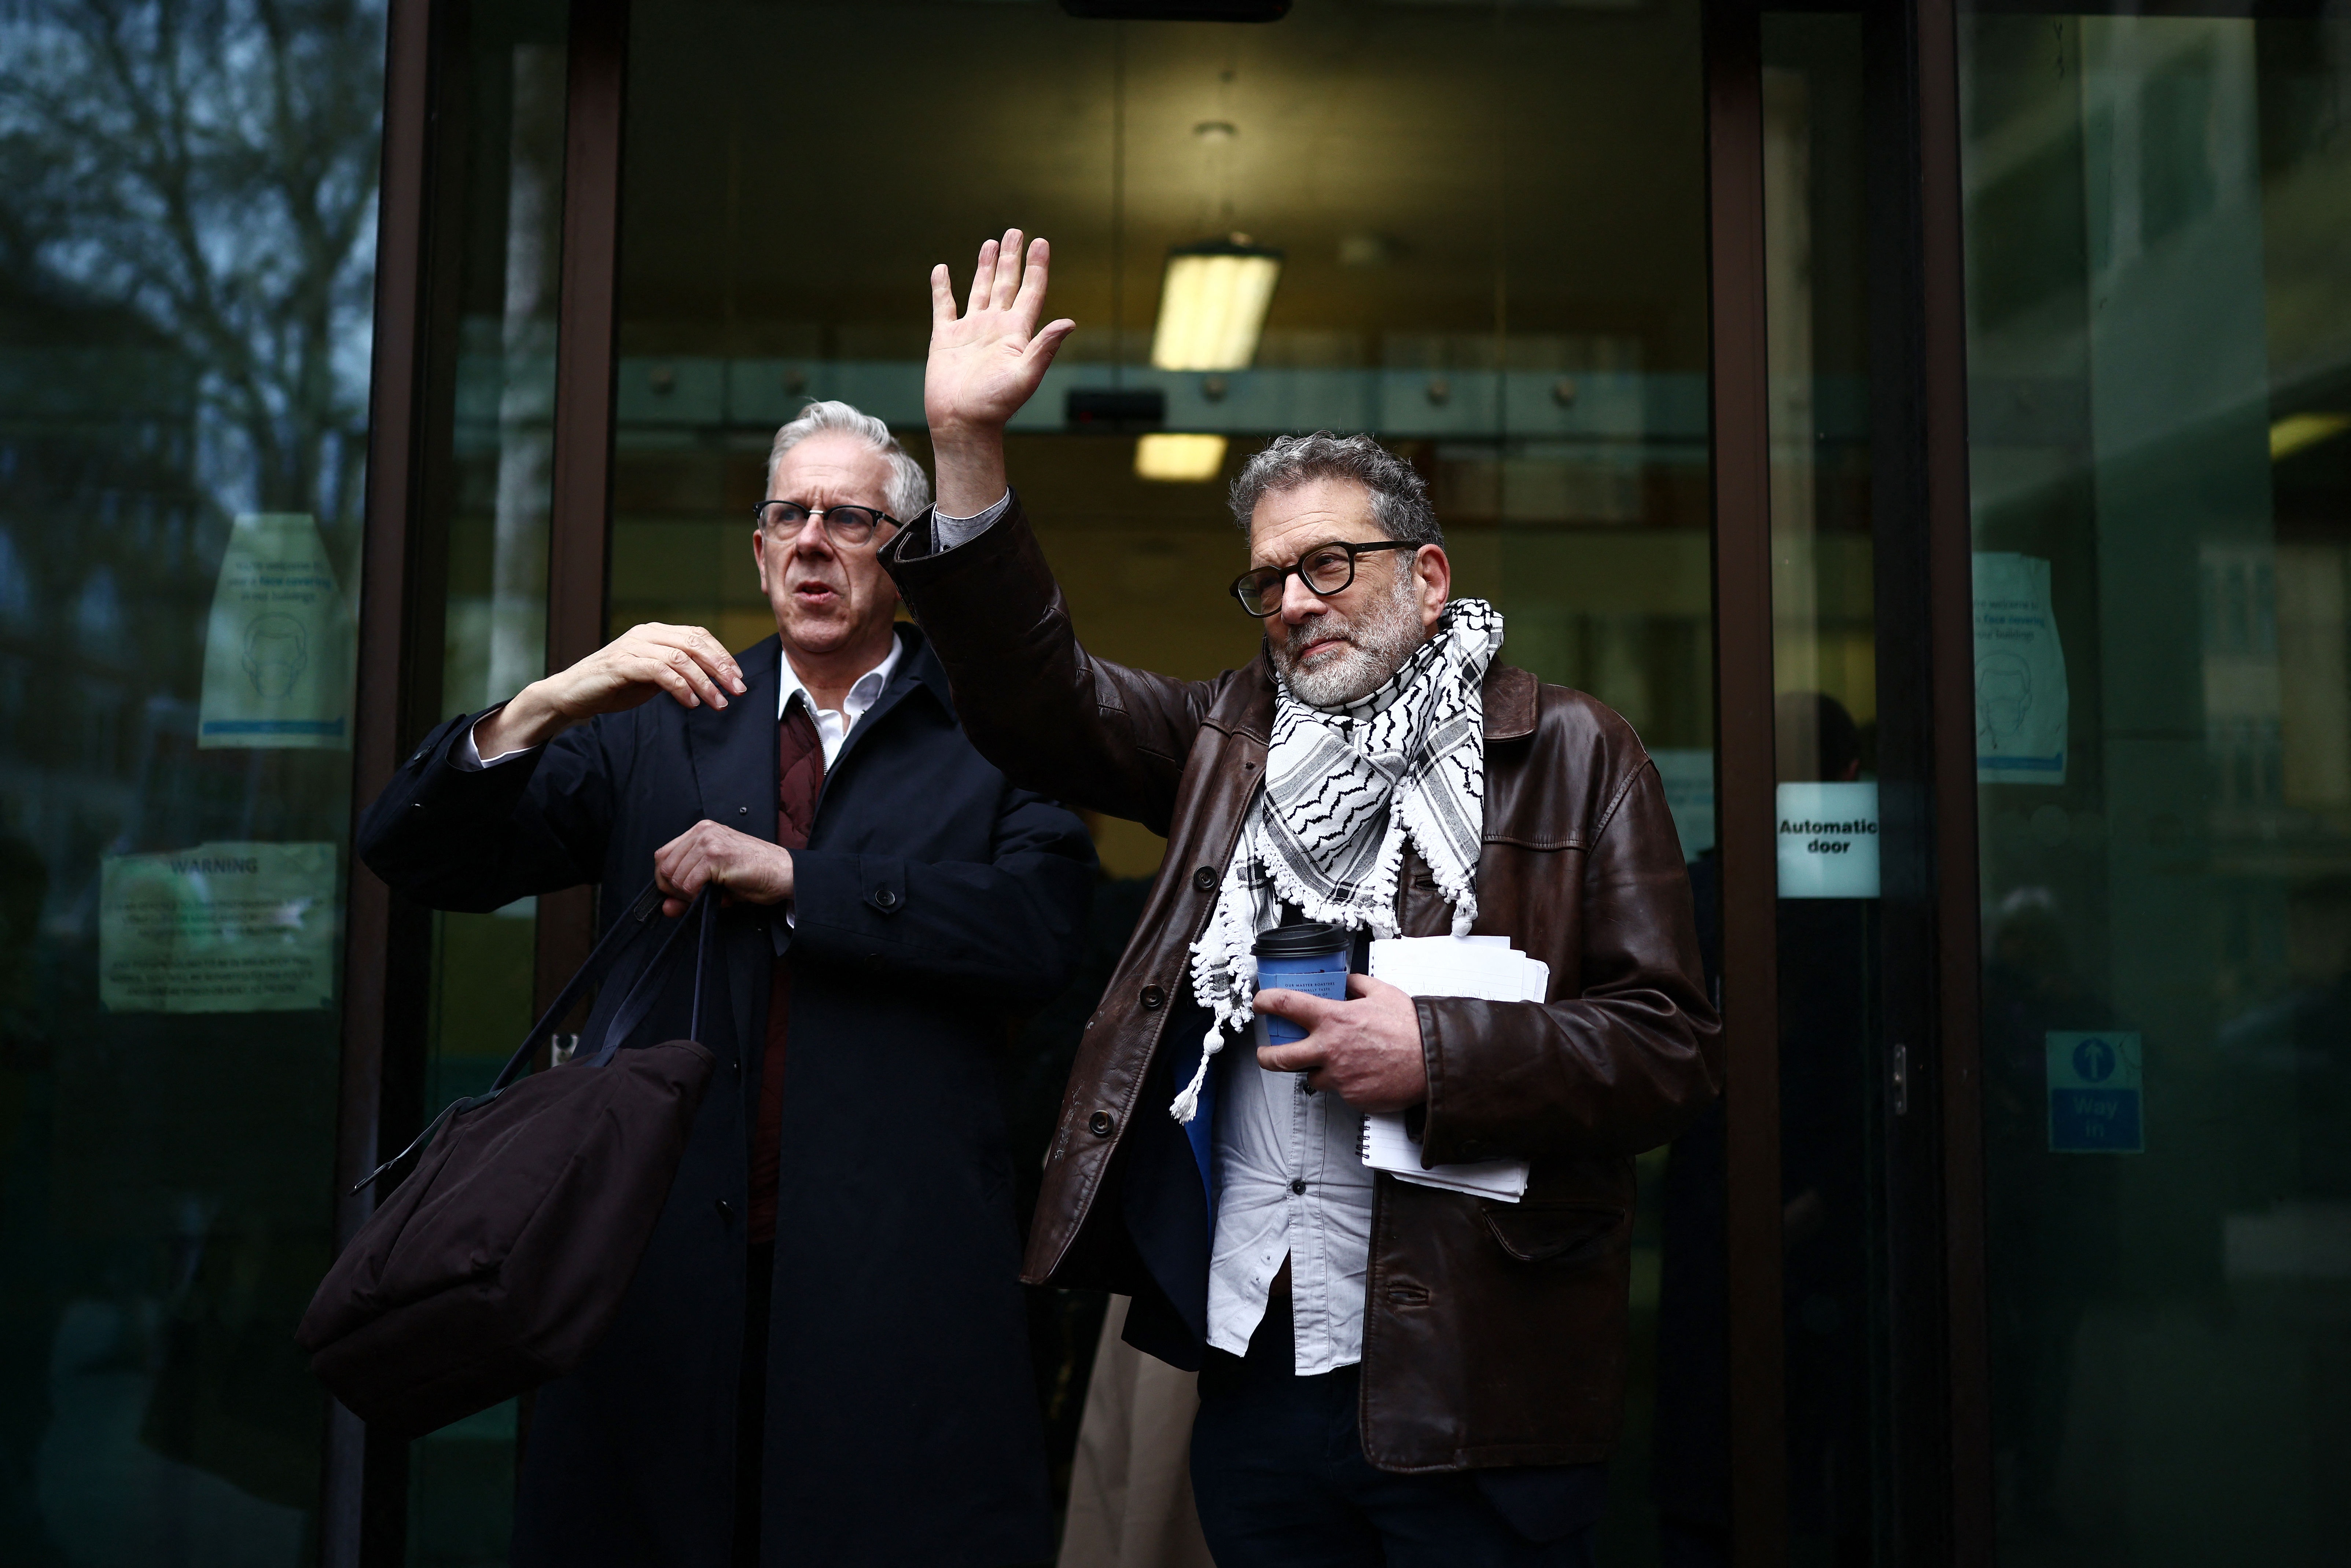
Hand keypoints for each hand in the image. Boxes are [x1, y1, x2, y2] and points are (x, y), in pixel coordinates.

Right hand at [478, 623, 745, 753]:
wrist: (572, 695)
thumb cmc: (614, 687)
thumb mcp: (653, 677)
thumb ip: (678, 671)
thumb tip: (713, 678)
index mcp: (656, 633)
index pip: (698, 636)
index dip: (723, 655)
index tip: (739, 678)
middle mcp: (646, 634)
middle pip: (695, 643)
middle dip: (721, 667)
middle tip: (737, 690)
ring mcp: (633, 647)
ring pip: (681, 657)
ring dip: (704, 682)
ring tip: (717, 703)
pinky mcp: (622, 664)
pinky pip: (660, 671)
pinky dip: (680, 687)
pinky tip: (691, 703)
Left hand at [652, 821, 794, 916]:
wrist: (785, 873)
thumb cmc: (755, 874)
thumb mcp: (715, 881)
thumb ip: (687, 892)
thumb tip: (666, 908)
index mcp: (701, 831)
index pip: (663, 856)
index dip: (668, 881)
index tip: (684, 894)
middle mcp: (702, 832)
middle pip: (664, 868)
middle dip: (678, 892)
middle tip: (702, 896)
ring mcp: (709, 842)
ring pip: (675, 878)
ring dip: (692, 896)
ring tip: (717, 894)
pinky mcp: (716, 856)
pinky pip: (689, 885)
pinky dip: (700, 897)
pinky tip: (721, 895)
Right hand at [925, 230, 1074, 514]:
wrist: (962, 424)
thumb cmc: (995, 405)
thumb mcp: (1025, 376)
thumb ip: (1044, 347)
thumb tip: (1069, 322)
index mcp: (1016, 333)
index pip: (1031, 292)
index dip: (1036, 267)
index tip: (1041, 242)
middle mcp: (995, 327)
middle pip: (1006, 284)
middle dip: (1011, 258)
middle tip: (1016, 232)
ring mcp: (971, 331)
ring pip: (979, 289)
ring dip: (985, 266)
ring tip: (990, 243)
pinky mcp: (946, 337)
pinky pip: (944, 305)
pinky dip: (942, 287)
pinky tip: (941, 269)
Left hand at [1252, 973, 1429, 1112]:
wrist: (1433, 1060)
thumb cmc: (1411, 1027)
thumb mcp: (1382, 993)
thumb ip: (1357, 984)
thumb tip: (1345, 980)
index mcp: (1333, 1019)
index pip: (1285, 1005)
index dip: (1265, 1002)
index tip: (1260, 1003)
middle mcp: (1330, 1049)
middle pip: (1279, 1058)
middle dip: (1266, 1057)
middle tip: (1265, 1054)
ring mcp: (1339, 1077)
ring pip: (1313, 1077)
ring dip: (1318, 1070)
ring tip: (1336, 1062)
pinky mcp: (1352, 1097)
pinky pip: (1339, 1091)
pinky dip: (1345, 1082)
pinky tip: (1361, 1073)